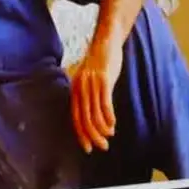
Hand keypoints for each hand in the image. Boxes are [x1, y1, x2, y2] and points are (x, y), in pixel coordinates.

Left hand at [70, 39, 121, 153]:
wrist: (105, 41)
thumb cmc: (99, 63)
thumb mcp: (90, 80)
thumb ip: (89, 95)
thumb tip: (94, 116)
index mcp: (75, 89)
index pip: (75, 117)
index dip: (81, 134)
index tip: (87, 148)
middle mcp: (80, 88)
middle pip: (84, 117)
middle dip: (92, 135)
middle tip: (102, 147)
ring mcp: (91, 83)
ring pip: (94, 112)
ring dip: (102, 128)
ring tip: (109, 137)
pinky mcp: (103, 79)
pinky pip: (104, 101)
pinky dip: (108, 116)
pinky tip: (113, 125)